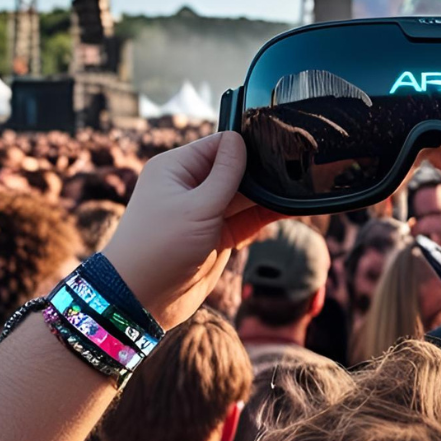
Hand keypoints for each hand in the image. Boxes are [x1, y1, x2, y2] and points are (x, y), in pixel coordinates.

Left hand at [103, 133, 279, 327]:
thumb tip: (240, 140)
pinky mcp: (217, 236)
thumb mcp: (197, 206)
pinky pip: (247, 219)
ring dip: (266, 195)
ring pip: (245, 195)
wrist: (143, 301)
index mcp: (176, 168)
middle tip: (293, 169)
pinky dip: (265, 215)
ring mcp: (205, 212)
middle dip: (260, 171)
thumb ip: (225, 174)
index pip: (219, 145)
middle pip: (235, 168)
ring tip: (297, 189)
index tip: (276, 144)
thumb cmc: (159, 248)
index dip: (246, 145)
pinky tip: (289, 208)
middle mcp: (190, 186)